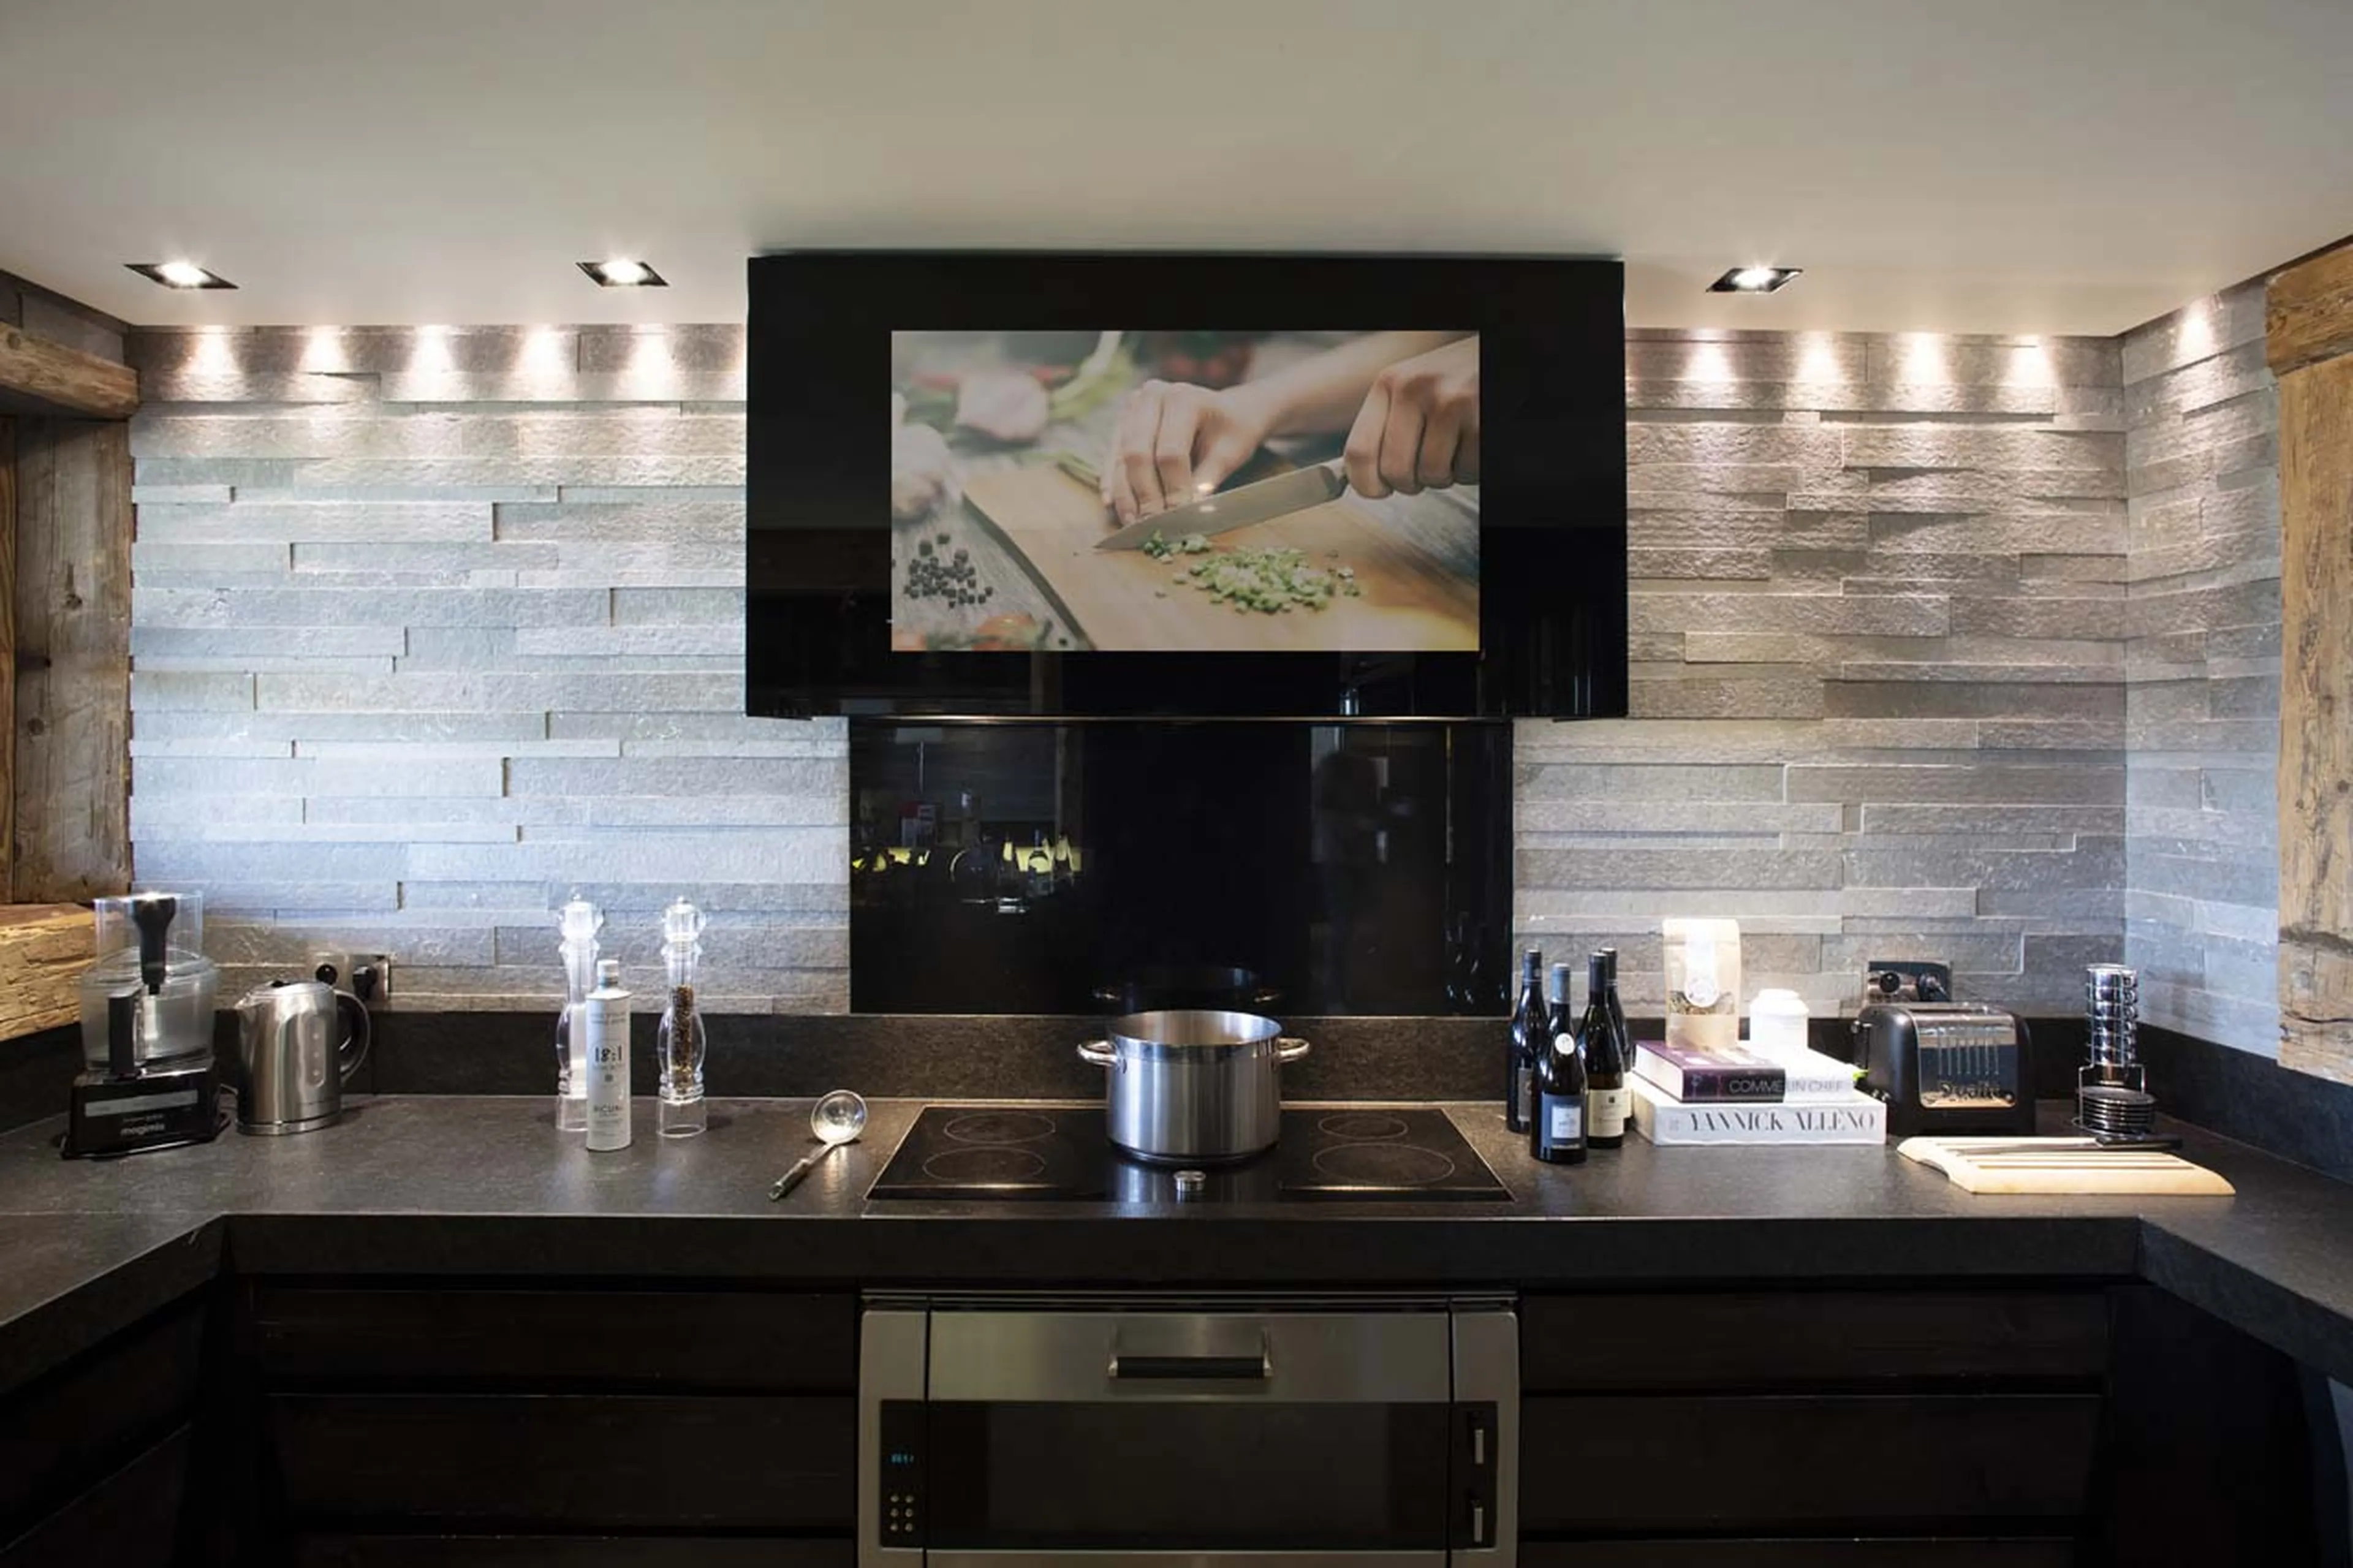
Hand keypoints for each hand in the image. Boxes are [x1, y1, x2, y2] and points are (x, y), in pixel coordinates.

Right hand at [1102, 380, 1274, 524]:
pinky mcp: (1123, 422)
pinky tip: (1111, 504)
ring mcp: (1133, 408)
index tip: (1177, 517)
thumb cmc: (1233, 431)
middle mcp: (1151, 396)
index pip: (1171, 452)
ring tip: (1131, 523)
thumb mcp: (1230, 453)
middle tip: (1149, 525)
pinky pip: (1112, 455)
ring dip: (1124, 493)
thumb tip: (1187, 512)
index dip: (1173, 488)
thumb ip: (1207, 480)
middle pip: (1138, 452)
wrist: (1228, 411)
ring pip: (1121, 456)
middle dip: (1143, 493)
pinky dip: (1112, 481)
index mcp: (1183, 398)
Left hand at [1343, 336, 1479, 497]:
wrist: (1495, 357)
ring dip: (1445, 474)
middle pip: (1396, 472)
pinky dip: (1471, 468)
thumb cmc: (1459, 375)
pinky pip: (1467, 471)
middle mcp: (1416, 389)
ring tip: (1454, 448)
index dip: (1366, 484)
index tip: (1377, 490)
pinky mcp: (1480, 420)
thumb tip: (1363, 474)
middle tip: (1425, 467)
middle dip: (1412, 482)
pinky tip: (1473, 442)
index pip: (1359, 451)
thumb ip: (1387, 422)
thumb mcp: (1412, 385)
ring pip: (1433, 476)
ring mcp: (1450, 403)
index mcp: (1390, 382)